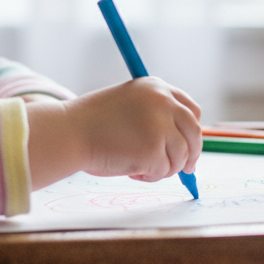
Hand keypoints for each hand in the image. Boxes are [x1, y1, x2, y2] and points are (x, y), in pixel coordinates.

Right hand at [24, 77, 201, 186]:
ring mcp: (161, 126)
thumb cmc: (91, 124)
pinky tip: (130, 170)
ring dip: (164, 168)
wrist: (68, 133)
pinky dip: (150, 176)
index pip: (191, 110)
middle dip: (191, 155)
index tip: (189, 145)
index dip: (191, 131)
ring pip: (181, 157)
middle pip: (194, 133)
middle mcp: (163, 102)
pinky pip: (164, 171)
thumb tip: (181, 144)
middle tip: (187, 171)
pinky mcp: (154, 150)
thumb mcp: (129, 106)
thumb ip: (154, 116)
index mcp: (157, 87)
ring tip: (136, 166)